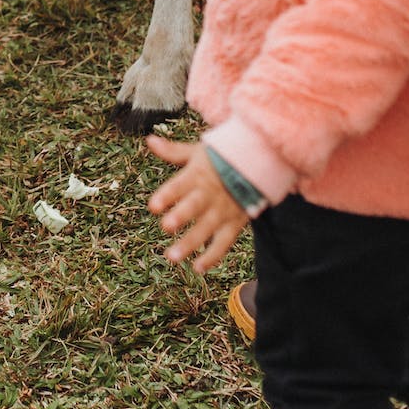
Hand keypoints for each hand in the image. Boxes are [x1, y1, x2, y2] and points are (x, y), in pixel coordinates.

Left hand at [146, 135, 248, 273]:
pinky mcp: (235, 223)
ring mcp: (223, 211)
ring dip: (190, 244)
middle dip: (181, 217)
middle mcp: (210, 194)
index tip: (153, 206)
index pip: (180, 186)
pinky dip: (213, 256)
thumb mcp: (198, 152)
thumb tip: (149, 140)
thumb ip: (173, 151)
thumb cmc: (221, 158)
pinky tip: (197, 268)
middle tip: (166, 227)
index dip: (167, 195)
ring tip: (172, 257)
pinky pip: (224, 242)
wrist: (260, 165)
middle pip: (194, 207)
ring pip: (207, 229)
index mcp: (198, 175)